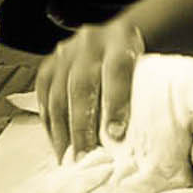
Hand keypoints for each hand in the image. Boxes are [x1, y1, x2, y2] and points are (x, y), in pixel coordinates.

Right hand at [33, 18, 143, 159]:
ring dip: (61, 130)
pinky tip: (58, 144)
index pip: (117, 70)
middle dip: (81, 125)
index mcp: (121, 40)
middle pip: (81, 85)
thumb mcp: (149, 67)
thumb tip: (137, 138)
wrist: (117, 35)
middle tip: (85, 156)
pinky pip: (44, 96)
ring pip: (57, 93)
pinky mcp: (49, 64)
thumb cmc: (138, 61)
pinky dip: (50, 123)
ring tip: (68, 157)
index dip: (116, 103)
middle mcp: (90, 43)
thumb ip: (145, 94)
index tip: (116, 134)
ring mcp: (66, 52)